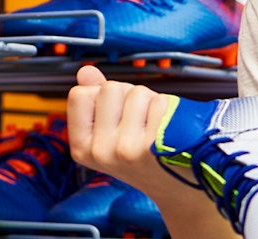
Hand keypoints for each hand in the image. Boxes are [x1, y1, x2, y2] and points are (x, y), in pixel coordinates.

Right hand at [67, 65, 175, 190]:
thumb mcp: (112, 132)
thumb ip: (96, 100)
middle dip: (129, 96)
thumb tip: (85, 71)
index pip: (79, 95)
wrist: (177, 186)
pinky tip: (169, 131)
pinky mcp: (153, 145)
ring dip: (151, 102)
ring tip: (156, 126)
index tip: (115, 115)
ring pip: (137, 92)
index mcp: (82, 147)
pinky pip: (160, 102)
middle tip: (140, 121)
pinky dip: (169, 108)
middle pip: (110, 88)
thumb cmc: (144, 154)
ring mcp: (125, 149)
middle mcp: (100, 151)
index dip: (101, 96)